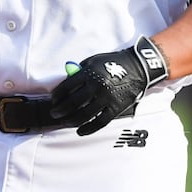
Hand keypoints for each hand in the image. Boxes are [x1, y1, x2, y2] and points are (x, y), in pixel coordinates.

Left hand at [50, 36, 168, 135]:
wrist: (137, 67)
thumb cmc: (112, 63)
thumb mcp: (93, 61)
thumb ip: (79, 71)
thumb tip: (64, 83)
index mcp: (89, 73)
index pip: (66, 86)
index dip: (57, 96)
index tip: (53, 101)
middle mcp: (96, 86)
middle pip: (73, 103)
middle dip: (60, 110)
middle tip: (54, 114)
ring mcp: (106, 98)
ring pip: (84, 115)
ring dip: (71, 121)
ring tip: (65, 123)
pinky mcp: (116, 108)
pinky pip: (99, 122)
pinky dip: (88, 128)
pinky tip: (80, 131)